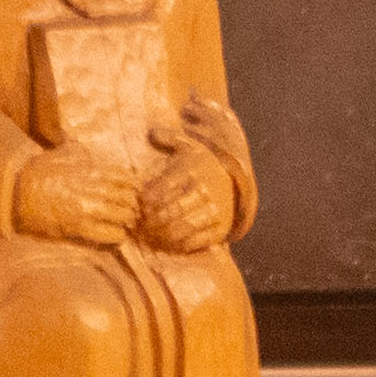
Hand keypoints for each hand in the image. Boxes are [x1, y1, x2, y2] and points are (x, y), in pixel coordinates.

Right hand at [14, 142, 147, 247]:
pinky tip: (114, 234)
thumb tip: (88, 152)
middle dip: (132, 204)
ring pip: (125, 217)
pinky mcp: (81, 228)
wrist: (17, 193)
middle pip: (130, 198)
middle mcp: (95, 189)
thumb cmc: (36, 172)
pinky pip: (113, 235)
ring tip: (122, 223)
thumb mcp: (61, 154)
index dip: (133, 186)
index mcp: (92, 169)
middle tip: (129, 209)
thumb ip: (79, 153)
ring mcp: (90, 210)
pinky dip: (118, 235)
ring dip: (127, 221)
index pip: (127, 177)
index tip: (131, 191)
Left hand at [133, 137, 244, 255]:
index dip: (146, 200)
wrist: (235, 183)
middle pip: (172, 210)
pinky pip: (197, 242)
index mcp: (190, 170)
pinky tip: (170, 242)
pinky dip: (180, 245)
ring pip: (184, 227)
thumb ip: (169, 138)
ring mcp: (213, 211)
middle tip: (142, 224)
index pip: (162, 188)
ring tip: (154, 234)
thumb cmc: (201, 165)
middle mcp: (203, 191)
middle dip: (153, 220)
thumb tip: (152, 132)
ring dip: (164, 234)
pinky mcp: (220, 229)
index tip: (140, 205)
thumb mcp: (188, 146)